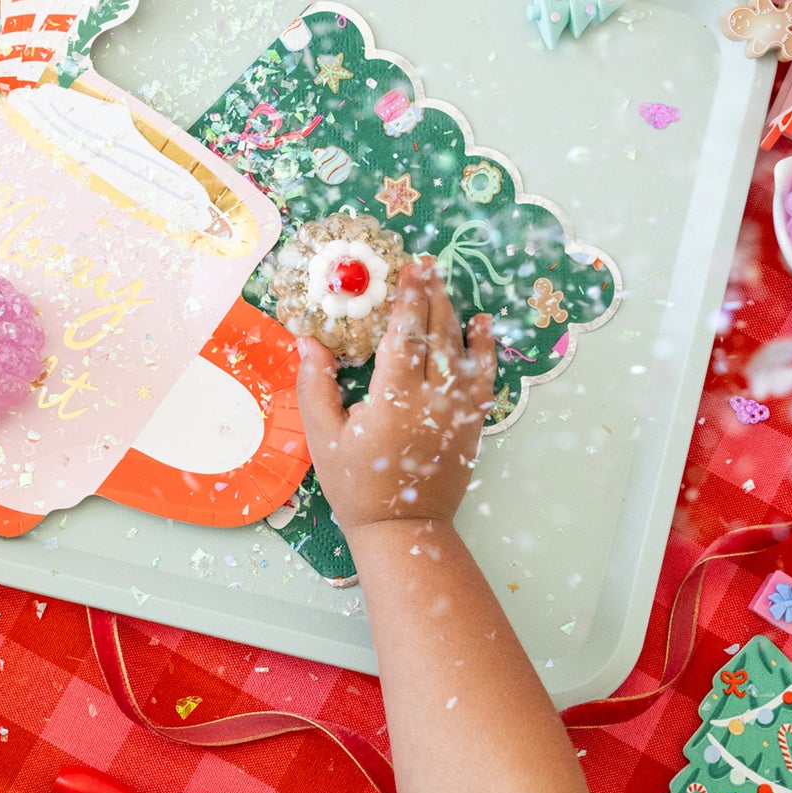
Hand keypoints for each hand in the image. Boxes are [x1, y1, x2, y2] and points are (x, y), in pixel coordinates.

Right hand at [296, 258, 495, 537]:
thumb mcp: (324, 437)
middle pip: (436, 335)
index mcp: (394, 400)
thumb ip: (316, 386)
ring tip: (446, 284)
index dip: (408, 299)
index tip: (409, 270)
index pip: (404, 336)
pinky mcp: (471, 423)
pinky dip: (483, 348)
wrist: (403, 527)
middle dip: (432, 296)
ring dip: (455, 314)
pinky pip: (483, 377)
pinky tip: (480, 325)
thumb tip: (308, 340)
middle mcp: (433, 400)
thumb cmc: (356, 484)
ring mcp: (458, 411)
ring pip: (461, 351)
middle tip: (427, 265)